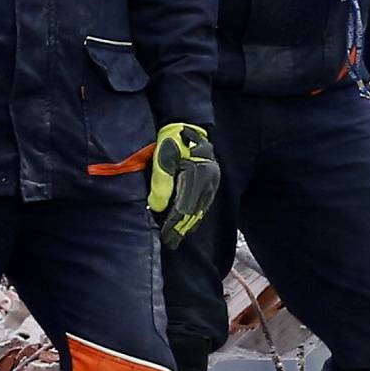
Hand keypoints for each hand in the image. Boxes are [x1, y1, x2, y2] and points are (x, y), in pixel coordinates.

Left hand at [147, 122, 219, 249]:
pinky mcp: (212, 180)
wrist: (187, 127)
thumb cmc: (172, 142)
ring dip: (190, 225)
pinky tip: (191, 223)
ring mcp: (212, 181)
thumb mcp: (162, 160)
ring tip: (179, 237)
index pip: (184, 207)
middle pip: (194, 212)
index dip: (173, 224)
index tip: (164, 235)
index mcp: (197, 175)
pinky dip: (197, 215)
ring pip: (201, 209)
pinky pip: (205, 203)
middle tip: (171, 243)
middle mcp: (208, 180)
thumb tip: (157, 207)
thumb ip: (160, 183)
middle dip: (181, 229)